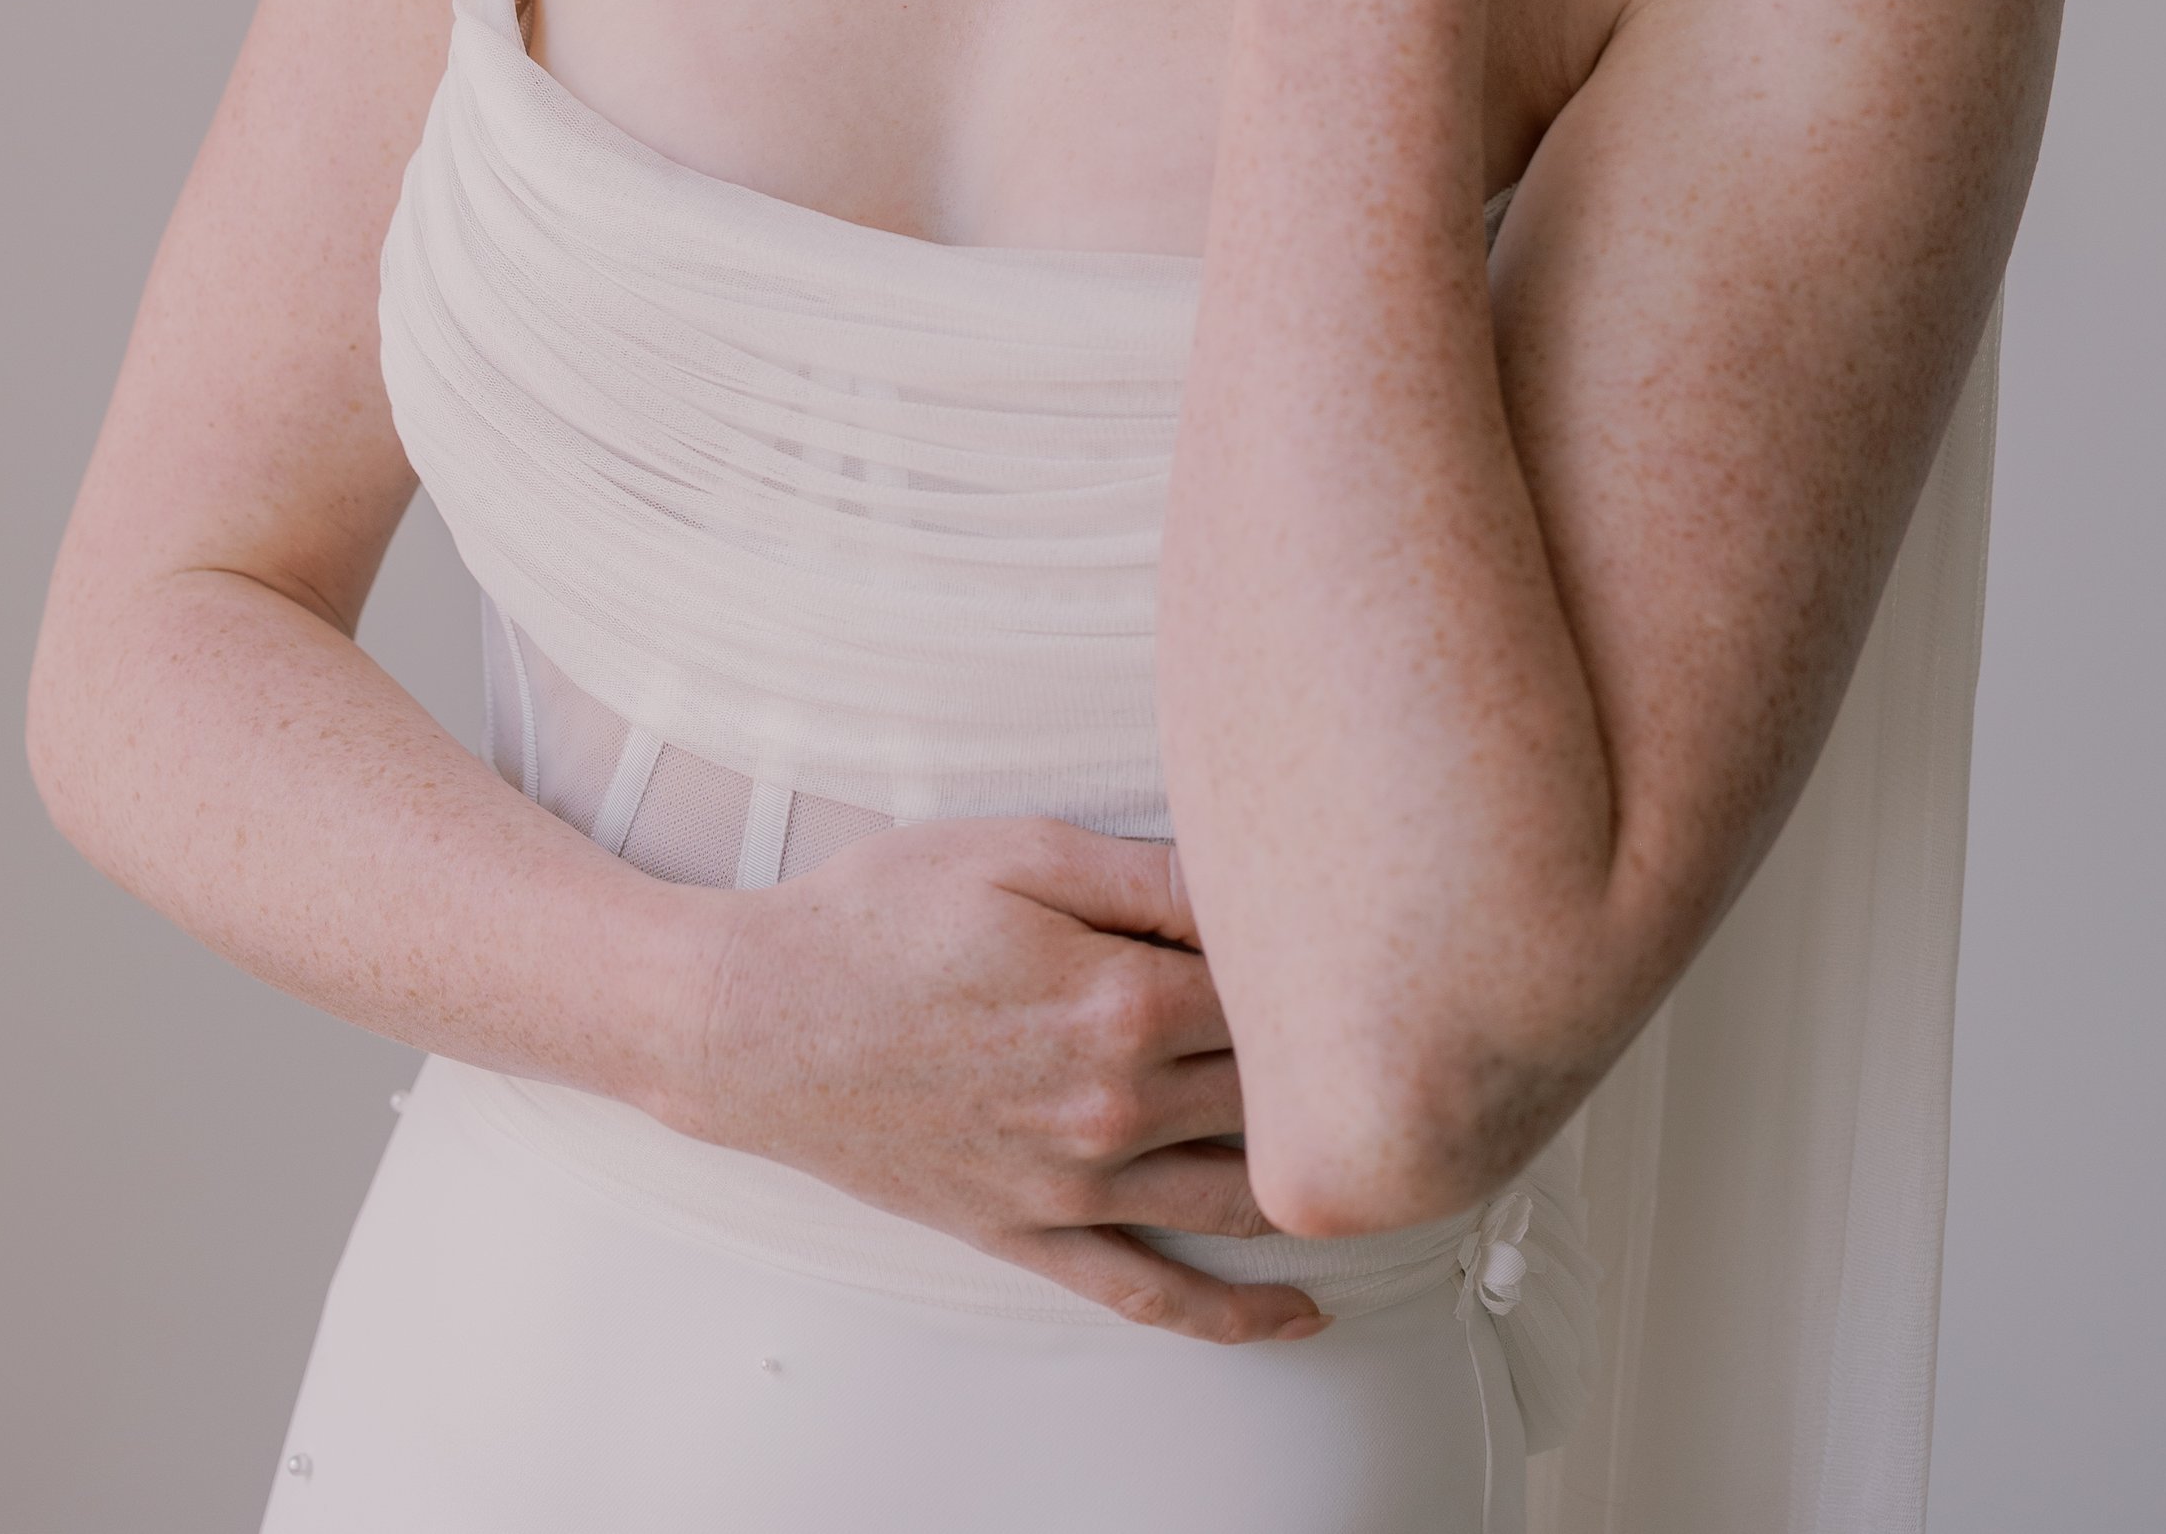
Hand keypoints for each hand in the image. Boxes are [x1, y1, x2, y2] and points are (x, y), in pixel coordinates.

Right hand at [655, 816, 1327, 1344]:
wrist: (753, 1019)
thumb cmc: (879, 913)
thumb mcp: (1020, 851)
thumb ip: (1150, 877)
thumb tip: (1258, 886)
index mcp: (1122, 1002)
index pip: (1276, 995)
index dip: (1328, 965)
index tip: (1378, 941)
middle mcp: (1114, 1108)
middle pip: (1275, 1095)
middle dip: (1345, 1068)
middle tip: (1411, 1040)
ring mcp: (1074, 1186)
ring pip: (1240, 1198)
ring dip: (1322, 1183)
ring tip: (1391, 1155)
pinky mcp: (1030, 1235)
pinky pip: (1152, 1298)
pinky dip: (1237, 1314)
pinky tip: (1304, 1311)